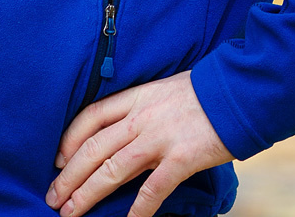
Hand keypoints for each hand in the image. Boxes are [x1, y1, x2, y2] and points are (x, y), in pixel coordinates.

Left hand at [47, 71, 233, 216]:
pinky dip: (138, 208)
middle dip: (69, 175)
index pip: (91, 117)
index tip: (57, 160)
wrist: (241, 90)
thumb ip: (146, 108)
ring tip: (71, 212)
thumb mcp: (166, 90)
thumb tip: (130, 129)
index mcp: (136, 97)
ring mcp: (160, 137)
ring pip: (112, 168)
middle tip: (53, 197)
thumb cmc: (207, 93)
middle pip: (93, 147)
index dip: (69, 139)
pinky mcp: (182, 157)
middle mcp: (141, 117)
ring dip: (88, 193)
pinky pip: (153, 188)